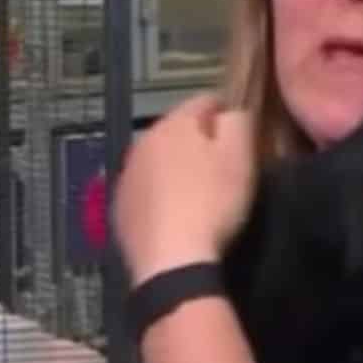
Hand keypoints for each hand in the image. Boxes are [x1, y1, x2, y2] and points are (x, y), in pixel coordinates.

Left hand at [113, 94, 256, 284]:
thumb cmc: (212, 203)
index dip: (228, 114)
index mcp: (173, 123)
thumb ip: (238, 121)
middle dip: (200, 142)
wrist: (171, 262)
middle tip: (224, 169)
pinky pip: (146, 192)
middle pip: (178, 131)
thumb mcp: (240, 155)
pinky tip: (176, 217)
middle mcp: (142, 142)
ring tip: (200, 196)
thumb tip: (231, 112)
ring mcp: (126, 177)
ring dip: (177, 169)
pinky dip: (160, 197)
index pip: (206, 100)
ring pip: (159, 161)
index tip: (243, 137)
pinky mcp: (119, 209)